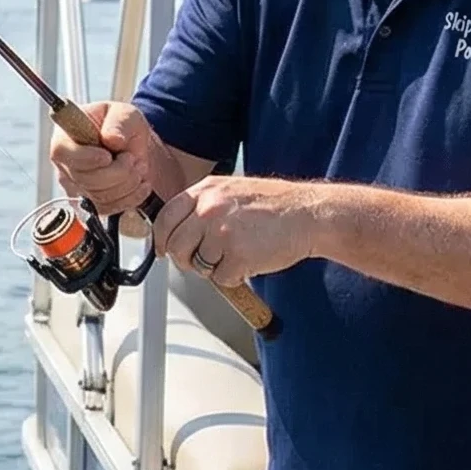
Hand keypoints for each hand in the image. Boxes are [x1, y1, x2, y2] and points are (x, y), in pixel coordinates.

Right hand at [48, 101, 154, 215]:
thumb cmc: (121, 126)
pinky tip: (140, 183)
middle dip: (117, 171)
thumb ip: (118, 123)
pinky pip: (109, 209)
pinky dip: (131, 198)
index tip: (108, 156)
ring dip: (127, 183)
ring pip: (99, 197)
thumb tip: (111, 139)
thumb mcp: (124, 114)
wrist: (131, 145)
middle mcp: (65, 165)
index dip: (86, 158)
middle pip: (84, 179)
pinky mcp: (89, 204)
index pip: (63, 152)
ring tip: (138, 166)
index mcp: (65, 137)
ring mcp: (75, 188)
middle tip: (131, 157)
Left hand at [154, 175, 321, 285]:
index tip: (163, 250)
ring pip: (198, 265)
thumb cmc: (274, 206)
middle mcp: (209, 209)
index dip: (161, 239)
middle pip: (176, 246)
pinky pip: (221, 278)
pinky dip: (235, 276)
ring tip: (238, 252)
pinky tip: (251, 259)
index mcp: (205, 191)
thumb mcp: (231, 192)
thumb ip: (203, 207)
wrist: (309, 214)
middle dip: (187, 259)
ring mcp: (221, 232)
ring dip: (215, 267)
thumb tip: (178, 231)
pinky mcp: (237, 254)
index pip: (165, 218)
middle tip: (206, 260)